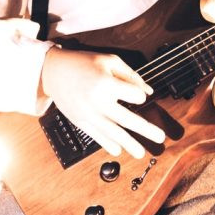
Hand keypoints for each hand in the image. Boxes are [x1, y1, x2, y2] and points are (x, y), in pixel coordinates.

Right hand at [38, 48, 164, 158]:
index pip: (134, 96)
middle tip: (161, 137)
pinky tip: (118, 150)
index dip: (138, 95)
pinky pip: (97, 137)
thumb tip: (149, 91)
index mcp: (106, 84)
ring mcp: (89, 115)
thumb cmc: (83, 63)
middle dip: (146, 130)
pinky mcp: (81, 122)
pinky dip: (108, 145)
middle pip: (127, 119)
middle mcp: (98, 102)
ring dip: (130, 145)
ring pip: (113, 134)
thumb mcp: (109, 61)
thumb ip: (131, 75)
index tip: (137, 95)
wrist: (53, 72)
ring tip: (142, 153)